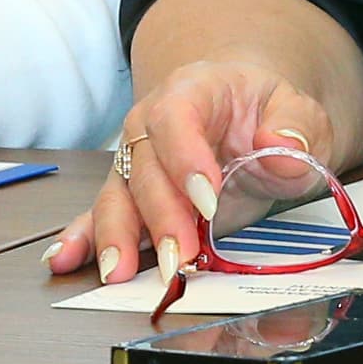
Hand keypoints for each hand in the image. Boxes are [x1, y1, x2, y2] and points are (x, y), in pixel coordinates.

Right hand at [46, 55, 340, 288]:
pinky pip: (97, 214)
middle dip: (159, 216)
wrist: (247, 107)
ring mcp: (135, 160)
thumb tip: (284, 149)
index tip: (207, 203)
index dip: (185, 159)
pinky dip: (81, 238)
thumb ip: (298, 125)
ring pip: (116, 195)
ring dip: (116, 236)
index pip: (176, 116)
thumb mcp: (298, 109)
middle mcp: (150, 123)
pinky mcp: (129, 193)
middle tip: (178, 258)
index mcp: (193, 90)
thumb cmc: (267, 108)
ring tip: (118, 272)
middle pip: (143, 166)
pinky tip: (64, 260)